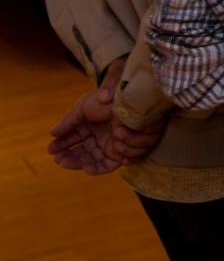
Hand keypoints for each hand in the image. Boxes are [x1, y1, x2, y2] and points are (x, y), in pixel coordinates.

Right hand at [45, 58, 165, 173]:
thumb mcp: (83, 108)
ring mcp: (108, 146)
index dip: (62, 145)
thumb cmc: (106, 101)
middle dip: (68, 156)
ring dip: (77, 163)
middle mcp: (99, 137)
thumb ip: (69, 121)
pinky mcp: (119, 154)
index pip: (73, 139)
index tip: (50, 150)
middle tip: (57, 159)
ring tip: (64, 162)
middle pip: (80, 152)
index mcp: (90, 126)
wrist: (126, 102)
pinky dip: (95, 169)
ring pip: (90, 160)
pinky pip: (106, 165)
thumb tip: (52, 133)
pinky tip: (84, 167)